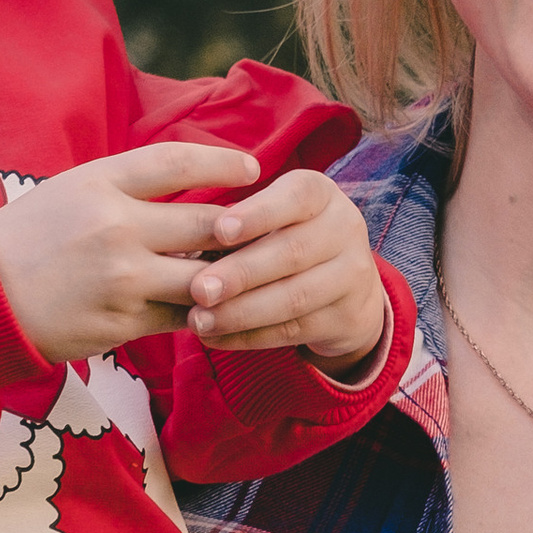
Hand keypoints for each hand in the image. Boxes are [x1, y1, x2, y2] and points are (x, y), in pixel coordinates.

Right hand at [0, 142, 259, 365]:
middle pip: (206, 225)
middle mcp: (115, 227)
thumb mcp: (73, 190)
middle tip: (269, 231)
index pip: (177, 162)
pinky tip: (215, 308)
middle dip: (243, 230)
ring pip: (204, 277)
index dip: (222, 164)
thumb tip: (192, 183)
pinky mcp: (123, 323)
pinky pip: (182, 317)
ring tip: (250, 274)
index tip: (252, 169)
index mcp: (100, 183)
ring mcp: (122, 278)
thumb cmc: (31, 237)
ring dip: (229, 277)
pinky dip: (203, 313)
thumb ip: (130, 185)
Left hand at [185, 170, 388, 373]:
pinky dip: (249, 337)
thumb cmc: (287, 238)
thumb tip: (180, 241)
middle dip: (241, 273)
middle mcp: (345, 230)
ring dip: (241, 312)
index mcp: (322, 194)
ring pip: (293, 298)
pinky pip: (293, 330)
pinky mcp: (347, 318)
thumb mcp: (275, 215)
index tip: (219, 230)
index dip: (258, 214)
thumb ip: (238, 223)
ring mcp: (352, 276)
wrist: (349, 286)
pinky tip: (216, 338)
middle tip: (197, 289)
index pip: (295, 197)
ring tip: (199, 321)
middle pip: (292, 252)